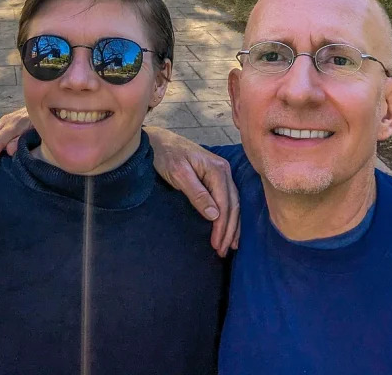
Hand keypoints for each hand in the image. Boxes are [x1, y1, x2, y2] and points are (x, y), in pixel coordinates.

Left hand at [145, 125, 239, 257]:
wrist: (158, 140)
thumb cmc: (166, 155)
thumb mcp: (178, 174)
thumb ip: (197, 193)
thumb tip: (214, 215)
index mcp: (217, 169)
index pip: (224, 203)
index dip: (221, 226)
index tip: (216, 244)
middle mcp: (224, 171)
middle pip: (233, 205)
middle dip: (228, 230)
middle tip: (222, 251)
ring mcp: (221, 173)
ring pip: (233, 204)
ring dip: (232, 226)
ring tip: (229, 245)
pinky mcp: (215, 177)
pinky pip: (228, 199)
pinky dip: (229, 216)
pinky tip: (229, 228)